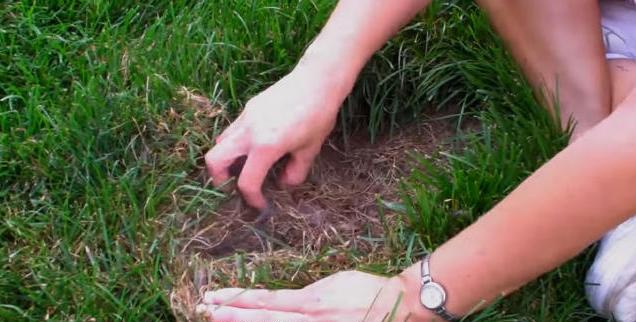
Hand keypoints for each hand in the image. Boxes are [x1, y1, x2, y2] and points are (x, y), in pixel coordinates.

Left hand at [196, 270, 428, 321]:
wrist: (396, 306)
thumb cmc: (365, 290)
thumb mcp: (332, 283)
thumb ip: (305, 297)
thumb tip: (282, 302)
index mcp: (310, 300)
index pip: (264, 300)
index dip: (238, 300)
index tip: (214, 297)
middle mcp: (309, 319)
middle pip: (262, 319)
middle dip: (231, 316)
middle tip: (203, 310)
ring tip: (216, 320)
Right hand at [205, 65, 346, 208]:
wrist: (317, 80)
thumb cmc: (318, 116)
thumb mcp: (310, 149)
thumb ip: (295, 172)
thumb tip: (284, 184)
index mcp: (266, 146)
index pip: (247, 182)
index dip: (252, 199)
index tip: (260, 204)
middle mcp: (249, 132)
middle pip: (214, 160)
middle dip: (219, 178)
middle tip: (234, 186)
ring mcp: (245, 117)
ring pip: (220, 142)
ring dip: (227, 159)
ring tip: (246, 166)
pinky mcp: (248, 108)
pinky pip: (233, 130)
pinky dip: (236, 143)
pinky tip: (256, 145)